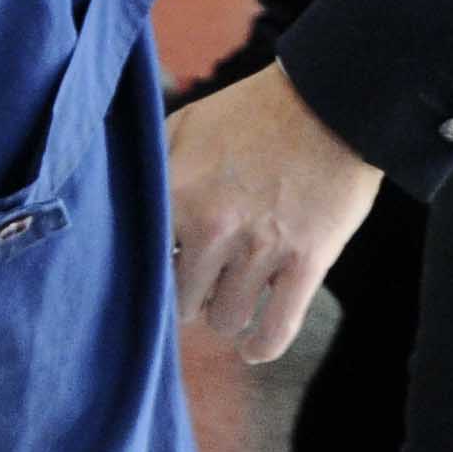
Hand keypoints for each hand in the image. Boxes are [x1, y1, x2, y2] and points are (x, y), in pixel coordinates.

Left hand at [167, 63, 382, 362]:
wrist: (330, 102)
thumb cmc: (252, 112)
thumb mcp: (185, 126)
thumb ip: (151, 171)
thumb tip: (123, 217)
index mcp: (176, 190)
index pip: (141, 263)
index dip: (151, 270)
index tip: (160, 268)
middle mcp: (213, 226)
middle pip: (184, 302)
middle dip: (192, 294)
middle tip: (203, 279)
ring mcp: (261, 248)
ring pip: (226, 320)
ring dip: (228, 313)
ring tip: (232, 294)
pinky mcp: (306, 263)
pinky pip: (275, 330)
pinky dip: (262, 347)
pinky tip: (253, 349)